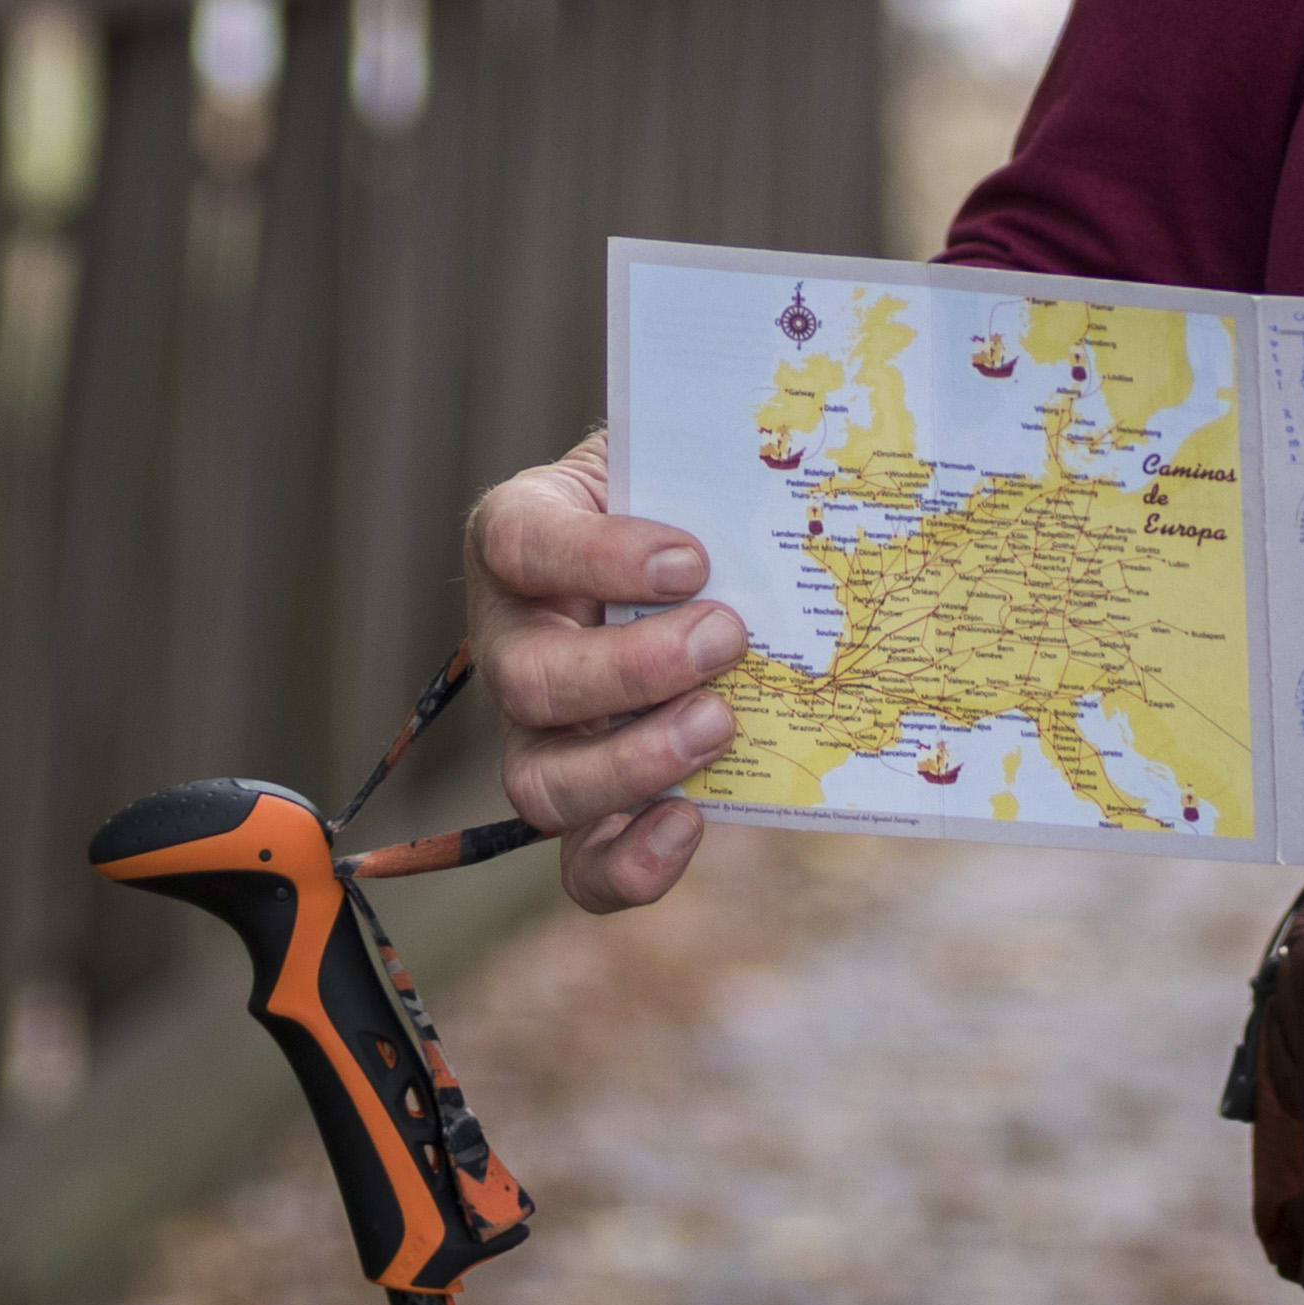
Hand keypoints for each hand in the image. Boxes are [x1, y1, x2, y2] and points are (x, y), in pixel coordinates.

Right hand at [468, 432, 746, 912]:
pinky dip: (629, 863)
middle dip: (633, 668)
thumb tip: (790, 441)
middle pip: (526, 678)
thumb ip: (701, 457)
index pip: (521, 543)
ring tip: (722, 722)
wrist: (691, 560)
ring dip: (633, 764)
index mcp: (521, 536)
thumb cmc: (680, 498)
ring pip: (540, 781)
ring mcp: (539, 731)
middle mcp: (513, 639)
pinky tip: (691, 821)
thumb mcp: (676, 455)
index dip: (598, 558)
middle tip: (728, 636)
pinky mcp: (587, 802)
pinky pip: (581, 863)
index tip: (692, 559)